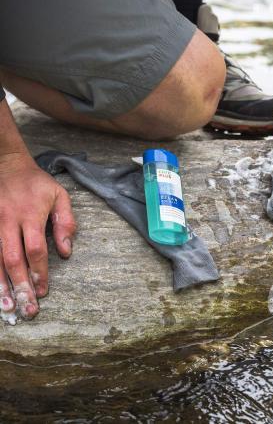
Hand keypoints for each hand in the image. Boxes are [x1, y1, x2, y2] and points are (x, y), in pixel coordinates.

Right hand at [0, 153, 75, 318]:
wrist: (5, 164)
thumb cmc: (36, 183)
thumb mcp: (60, 196)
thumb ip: (66, 223)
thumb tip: (66, 252)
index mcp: (30, 214)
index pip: (35, 249)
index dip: (39, 271)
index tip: (43, 291)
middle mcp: (8, 220)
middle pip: (12, 259)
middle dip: (20, 286)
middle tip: (27, 308)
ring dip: (0, 285)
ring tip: (6, 307)